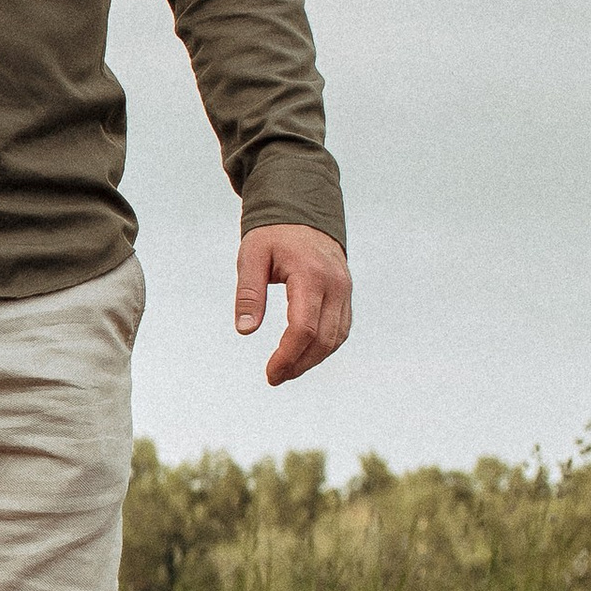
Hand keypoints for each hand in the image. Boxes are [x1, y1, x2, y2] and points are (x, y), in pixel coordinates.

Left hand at [235, 224, 350, 385]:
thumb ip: (248, 293)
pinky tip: (304, 356)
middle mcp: (335, 284)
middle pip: (324, 338)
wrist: (303, 212)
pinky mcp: (346, 294)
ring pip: (336, 337)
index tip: (270, 373)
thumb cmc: (273, 234)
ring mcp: (345, 289)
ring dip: (313, 360)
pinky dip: (325, 346)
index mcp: (311, 274)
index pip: (304, 327)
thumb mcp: (251, 256)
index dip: (287, 356)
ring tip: (286, 371)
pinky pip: (341, 328)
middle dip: (299, 364)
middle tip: (274, 377)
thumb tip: (245, 331)